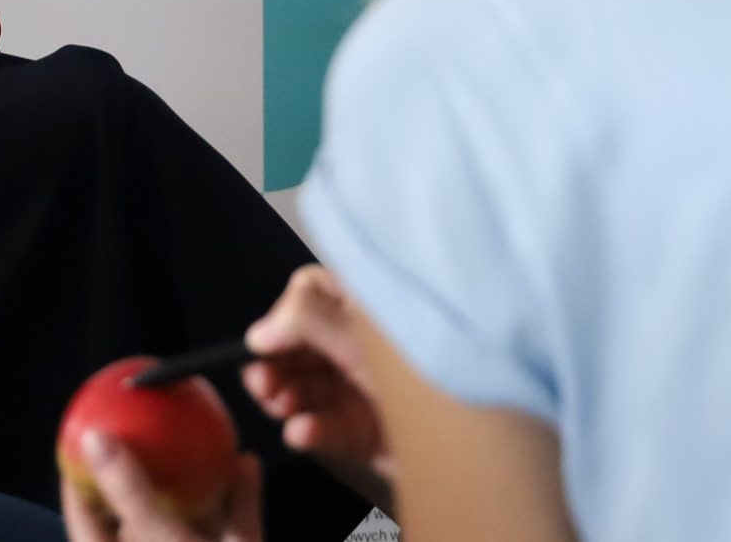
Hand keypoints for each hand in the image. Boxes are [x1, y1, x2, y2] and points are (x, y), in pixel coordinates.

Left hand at [63, 435, 262, 541]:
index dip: (78, 475)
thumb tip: (93, 437)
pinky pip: (236, 527)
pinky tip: (246, 460)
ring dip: (197, 477)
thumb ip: (130, 490)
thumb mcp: (161, 538)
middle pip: (139, 511)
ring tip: (197, 433)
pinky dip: (241, 496)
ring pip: (191, 516)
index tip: (83, 432)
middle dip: (145, 468)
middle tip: (143, 424)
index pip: (84, 518)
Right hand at [243, 268, 394, 509]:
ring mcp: (362, 387)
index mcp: (364, 302)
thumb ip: (305, 321)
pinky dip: (311, 429)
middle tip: (261, 385)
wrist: (473, 436)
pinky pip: (327, 426)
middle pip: (298, 347)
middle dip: (274, 365)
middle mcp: (359, 341)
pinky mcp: (366, 430)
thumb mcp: (360, 333)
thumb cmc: (418, 363)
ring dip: (284, 398)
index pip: (308, 294)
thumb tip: (257, 334)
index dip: (283, 317)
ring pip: (305, 388)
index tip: (266, 343)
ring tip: (279, 407)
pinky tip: (301, 432)